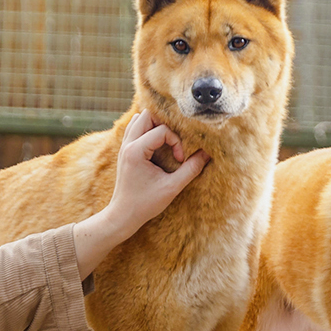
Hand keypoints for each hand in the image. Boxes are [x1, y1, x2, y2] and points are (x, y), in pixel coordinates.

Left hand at [74, 110, 209, 279]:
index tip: (179, 160)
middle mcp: (127, 144)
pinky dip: (147, 131)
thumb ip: (191, 169)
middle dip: (164, 125)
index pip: (161, 131)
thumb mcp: (172, 188)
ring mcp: (123, 146)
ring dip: (155, 126)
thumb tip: (207, 154)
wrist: (123, 215)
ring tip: (166, 142)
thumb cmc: (145, 204)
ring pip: (138, 119)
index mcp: (136, 151)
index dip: (176, 142)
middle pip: (146, 115)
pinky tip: (157, 146)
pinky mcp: (124, 150)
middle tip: (174, 143)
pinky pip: (134, 129)